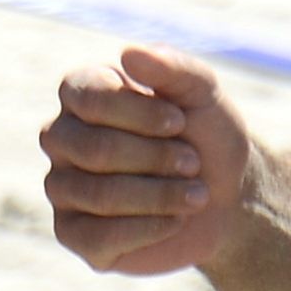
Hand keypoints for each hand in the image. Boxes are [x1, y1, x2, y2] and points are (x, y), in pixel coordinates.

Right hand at [40, 45, 250, 275]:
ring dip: (160, 195)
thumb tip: (129, 52)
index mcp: (82, 93)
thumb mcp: (204, 94)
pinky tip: (175, 220)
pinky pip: (97, 237)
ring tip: (196, 194)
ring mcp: (62, 187)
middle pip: (93, 150)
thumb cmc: (207, 136)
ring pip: (98, 195)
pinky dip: (148, 228)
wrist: (229, 196)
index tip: (180, 120)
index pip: (86, 97)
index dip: (139, 112)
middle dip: (156, 158)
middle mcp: (61, 137)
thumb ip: (173, 68)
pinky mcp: (73, 234)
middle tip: (192, 162)